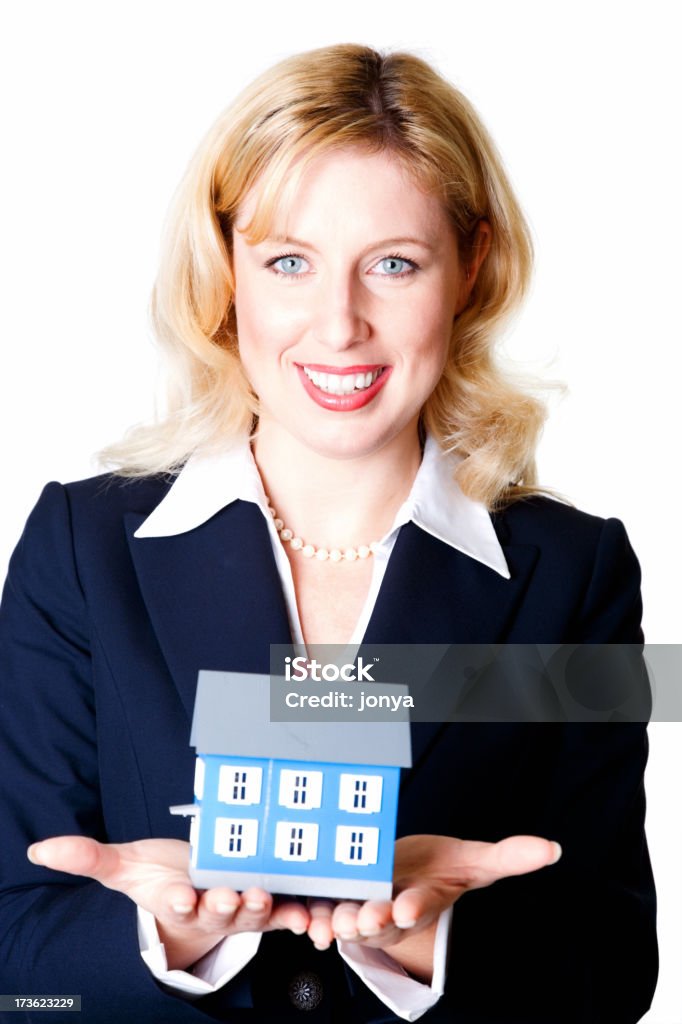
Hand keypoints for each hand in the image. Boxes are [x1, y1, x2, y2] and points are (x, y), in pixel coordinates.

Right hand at [27, 836, 308, 969]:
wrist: (192, 899)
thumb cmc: (161, 879)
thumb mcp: (126, 867)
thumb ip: (90, 859)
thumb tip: (42, 851)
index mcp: (178, 900)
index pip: (175, 903)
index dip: (177, 900)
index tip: (178, 895)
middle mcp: (211, 909)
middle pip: (219, 909)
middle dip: (224, 903)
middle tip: (230, 896)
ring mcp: (242, 909)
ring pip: (254, 911)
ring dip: (263, 906)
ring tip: (266, 898)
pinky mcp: (269, 905)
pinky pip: (287, 913)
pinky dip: (297, 914)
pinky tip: (308, 914)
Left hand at [307, 834, 560, 981]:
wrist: (411, 877)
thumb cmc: (442, 870)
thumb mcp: (476, 861)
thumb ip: (509, 856)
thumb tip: (553, 849)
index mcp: (424, 898)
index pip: (422, 903)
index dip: (414, 905)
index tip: (405, 907)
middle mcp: (393, 909)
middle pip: (381, 919)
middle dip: (371, 919)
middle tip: (362, 916)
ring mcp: (365, 908)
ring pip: (349, 920)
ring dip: (338, 921)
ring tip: (330, 920)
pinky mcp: (342, 902)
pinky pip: (325, 912)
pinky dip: (314, 916)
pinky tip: (304, 916)